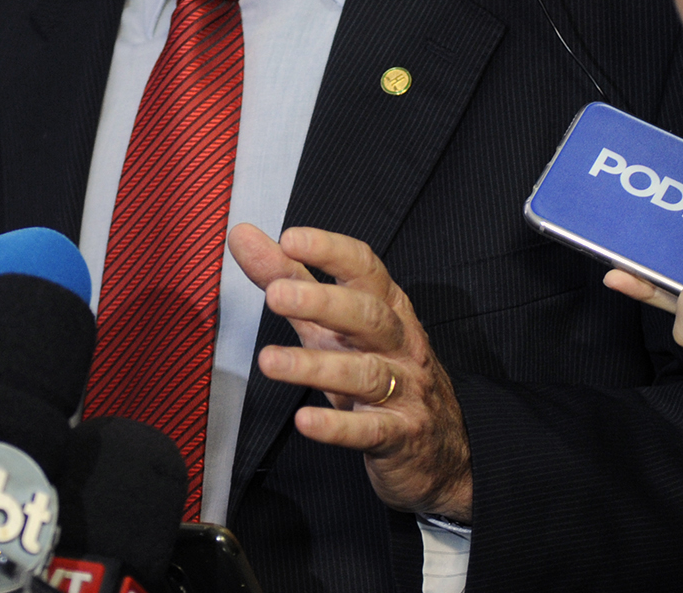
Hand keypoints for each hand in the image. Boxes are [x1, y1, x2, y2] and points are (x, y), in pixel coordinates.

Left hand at [229, 224, 472, 521]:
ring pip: (365, 373)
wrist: (441, 448)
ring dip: (316, 366)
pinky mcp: (399, 436)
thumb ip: (288, 278)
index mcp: (386, 307)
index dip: (330, 250)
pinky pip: (369, 430)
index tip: (290, 238)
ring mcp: (404, 390)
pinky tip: (306, 421)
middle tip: (275, 295)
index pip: (364, 268)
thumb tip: (241, 234)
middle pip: (367, 315)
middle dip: (323, 302)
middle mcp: (399, 342)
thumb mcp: (332, 322)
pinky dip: (338, 426)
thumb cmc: (379, 368)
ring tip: (269, 361)